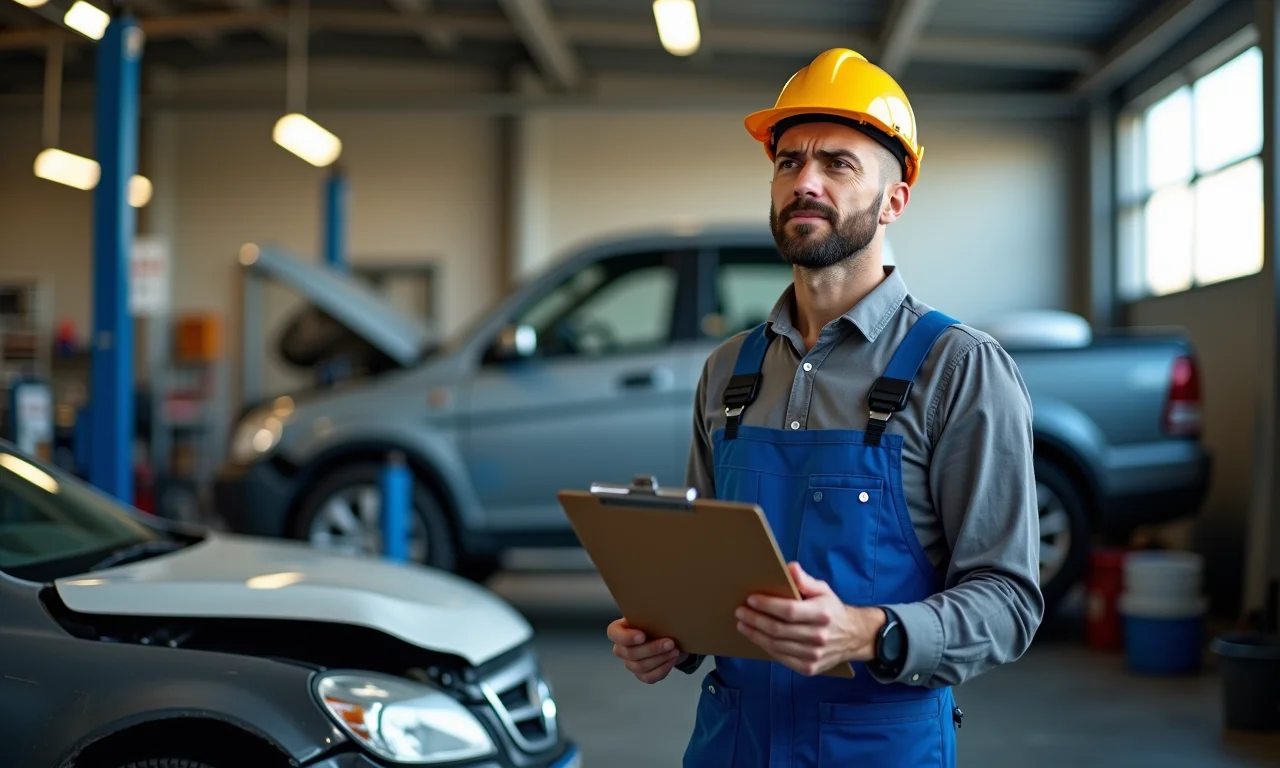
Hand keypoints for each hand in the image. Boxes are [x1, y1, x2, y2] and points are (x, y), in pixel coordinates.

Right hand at [608, 617, 686, 683]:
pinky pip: (649, 677)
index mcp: (618, 630)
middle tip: (670, 642)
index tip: (642, 635)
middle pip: (630, 653)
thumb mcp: (652, 614)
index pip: (614, 634)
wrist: (669, 637)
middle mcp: (621, 648)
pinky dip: (663, 668)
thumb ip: (650, 612)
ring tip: (675, 649)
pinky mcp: (641, 674)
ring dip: (660, 658)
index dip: (626, 637)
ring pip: (641, 666)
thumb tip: (661, 603)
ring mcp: (630, 663)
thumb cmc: (657, 622)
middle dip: (652, 648)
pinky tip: (672, 659)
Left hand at [735, 562, 886, 675]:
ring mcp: (814, 655)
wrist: (853, 637)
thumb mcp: (823, 590)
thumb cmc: (832, 609)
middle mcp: (819, 636)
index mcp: (822, 614)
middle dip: (755, 620)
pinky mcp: (809, 668)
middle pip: (778, 630)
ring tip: (742, 624)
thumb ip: (805, 580)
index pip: (789, 611)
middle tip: (740, 612)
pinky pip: (781, 658)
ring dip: (755, 635)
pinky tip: (756, 638)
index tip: (750, 599)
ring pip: (776, 646)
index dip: (767, 605)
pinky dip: (766, 648)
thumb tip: (790, 567)